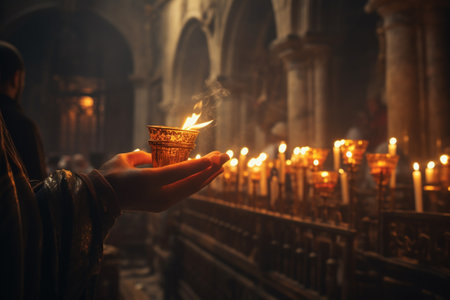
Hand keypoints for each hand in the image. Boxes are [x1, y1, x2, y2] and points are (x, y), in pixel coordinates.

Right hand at [99, 150, 228, 211]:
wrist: (101, 202)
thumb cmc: (110, 175)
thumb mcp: (126, 160)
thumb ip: (145, 156)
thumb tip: (159, 156)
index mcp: (148, 181)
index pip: (178, 172)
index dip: (198, 164)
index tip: (214, 157)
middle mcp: (159, 195)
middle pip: (191, 182)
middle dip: (211, 168)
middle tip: (226, 155)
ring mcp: (163, 203)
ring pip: (191, 189)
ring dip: (208, 176)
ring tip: (222, 165)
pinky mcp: (164, 205)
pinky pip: (185, 192)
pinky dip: (198, 183)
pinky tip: (207, 175)